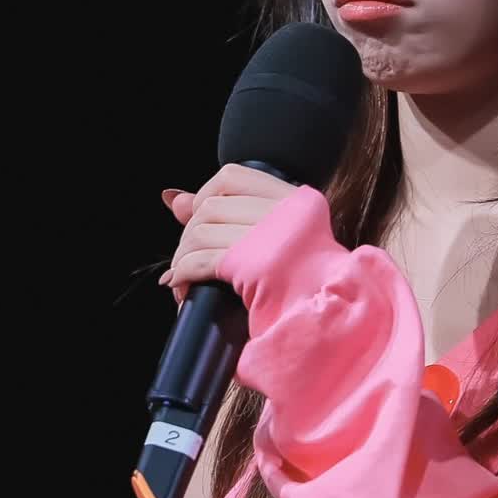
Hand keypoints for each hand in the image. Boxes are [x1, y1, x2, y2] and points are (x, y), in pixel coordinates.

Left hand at [160, 164, 298, 304]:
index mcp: (297, 200)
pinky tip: (181, 284)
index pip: (232, 176)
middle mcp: (284, 212)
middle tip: (187, 257)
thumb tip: (173, 199)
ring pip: (200, 232)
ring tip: (183, 275)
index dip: (205, 195)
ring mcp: (269, 238)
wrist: (323, 320)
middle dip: (189, 233)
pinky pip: (200, 261)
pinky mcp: (252, 266)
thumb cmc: (301, 285)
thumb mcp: (274, 238)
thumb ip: (225, 210)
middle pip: (211, 206)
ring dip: (183, 256)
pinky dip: (183, 272)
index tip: (200, 218)